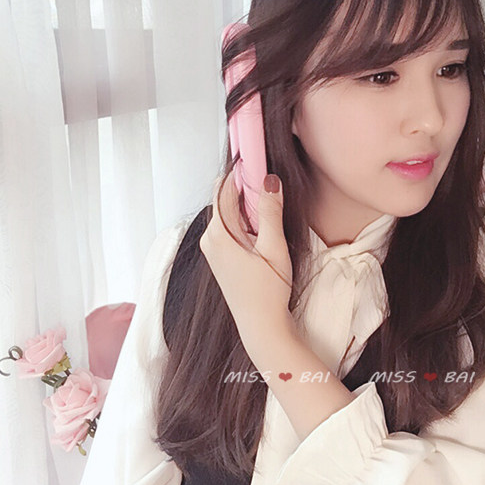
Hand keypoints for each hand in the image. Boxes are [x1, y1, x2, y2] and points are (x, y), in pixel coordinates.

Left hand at [199, 170, 293, 334]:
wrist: (261, 327)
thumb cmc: (267, 292)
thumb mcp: (273, 248)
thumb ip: (270, 212)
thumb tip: (269, 179)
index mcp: (218, 233)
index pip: (225, 188)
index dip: (243, 171)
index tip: (259, 157)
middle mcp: (210, 238)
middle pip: (227, 198)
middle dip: (249, 189)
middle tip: (273, 186)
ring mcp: (213, 248)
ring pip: (231, 212)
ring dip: (251, 206)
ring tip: (273, 208)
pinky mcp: (221, 256)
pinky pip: (232, 226)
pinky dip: (248, 220)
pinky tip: (265, 229)